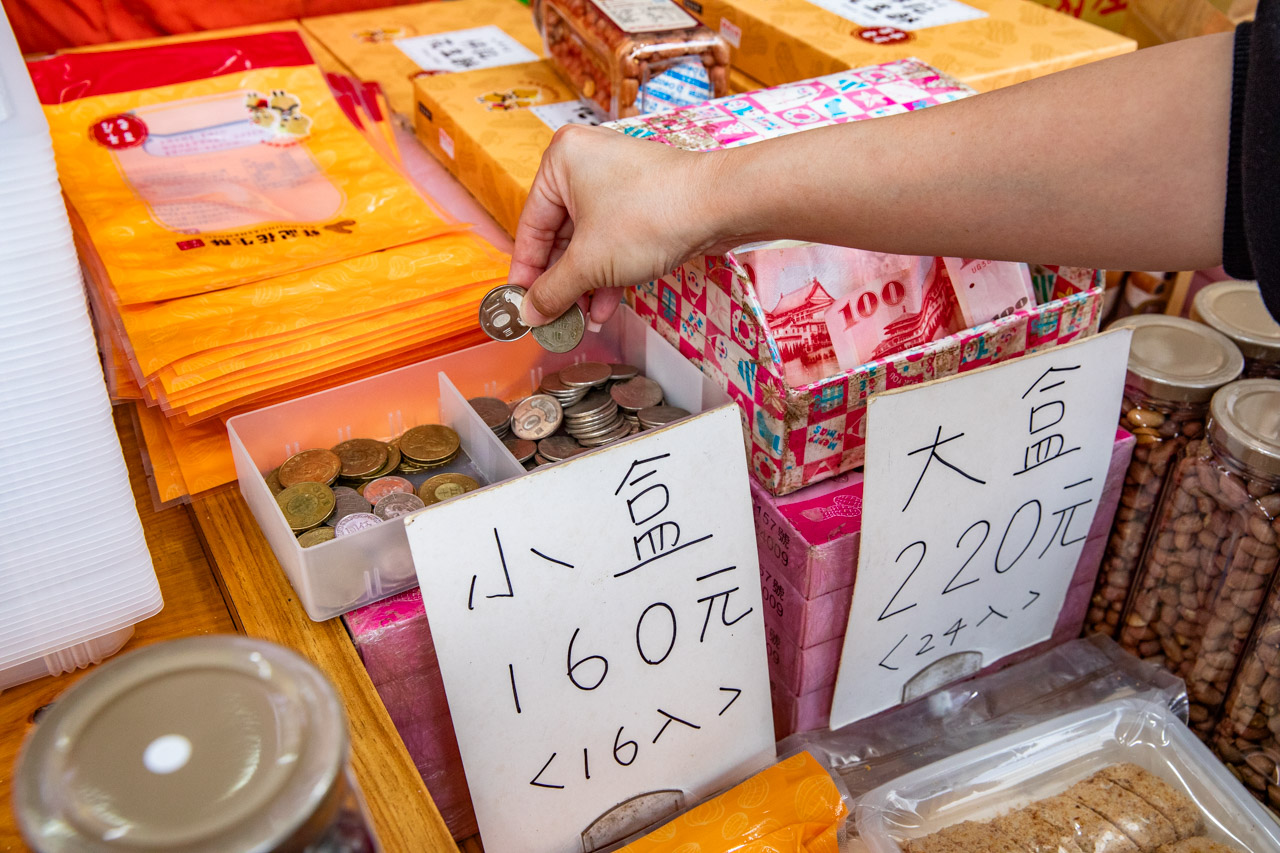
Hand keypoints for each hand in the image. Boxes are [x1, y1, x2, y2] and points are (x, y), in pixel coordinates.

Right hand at [509, 124, 723, 327]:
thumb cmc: (652, 216)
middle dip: (562, 283)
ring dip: (586, 284)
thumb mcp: (589, 263)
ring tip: (582, 320)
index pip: (531, 226)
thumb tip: (529, 313)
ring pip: (590, 241)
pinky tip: (606, 307)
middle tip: (554, 318)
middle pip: (561, 235)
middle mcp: (587, 163)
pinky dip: (608, 272)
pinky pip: (615, 238)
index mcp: (561, 161)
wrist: (720, 206)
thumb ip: (553, 290)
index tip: (522, 304)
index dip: (526, 273)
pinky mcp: (645, 200)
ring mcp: (619, 180)